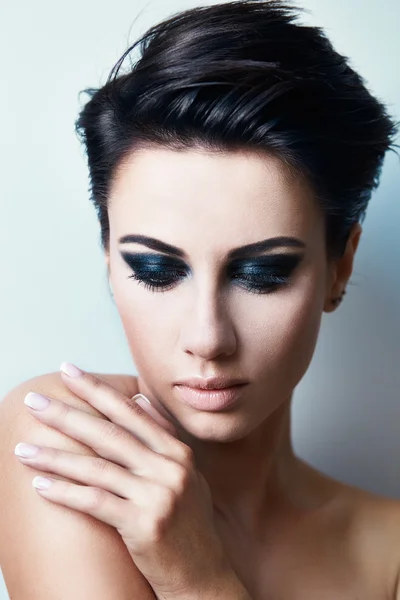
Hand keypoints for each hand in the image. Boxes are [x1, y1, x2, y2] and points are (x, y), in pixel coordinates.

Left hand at [14, 363, 229, 598]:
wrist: (203, 574)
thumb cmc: (189, 522)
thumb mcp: (185, 473)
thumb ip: (162, 435)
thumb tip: (138, 398)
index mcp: (178, 452)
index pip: (130, 412)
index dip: (97, 390)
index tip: (69, 372)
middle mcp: (169, 468)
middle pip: (108, 434)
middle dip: (67, 414)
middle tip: (34, 401)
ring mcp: (158, 495)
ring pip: (96, 468)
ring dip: (55, 457)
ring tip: (22, 449)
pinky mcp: (143, 525)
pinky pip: (95, 502)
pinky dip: (66, 492)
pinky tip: (41, 485)